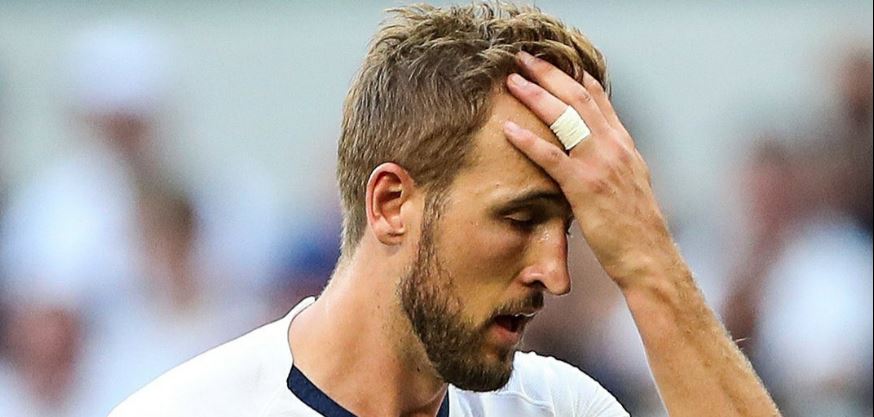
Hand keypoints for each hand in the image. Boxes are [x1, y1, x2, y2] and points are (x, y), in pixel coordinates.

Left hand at [503, 51, 682, 288]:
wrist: (648, 255)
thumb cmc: (635, 225)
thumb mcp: (630, 181)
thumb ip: (613, 159)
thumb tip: (596, 146)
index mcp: (623, 144)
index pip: (597, 98)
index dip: (573, 75)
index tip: (553, 60)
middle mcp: (613, 146)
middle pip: (578, 98)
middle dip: (549, 74)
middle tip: (524, 58)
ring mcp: (599, 164)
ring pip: (565, 118)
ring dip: (535, 95)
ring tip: (512, 81)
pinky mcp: (584, 187)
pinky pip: (551, 157)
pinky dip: (528, 140)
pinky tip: (507, 129)